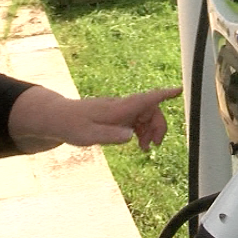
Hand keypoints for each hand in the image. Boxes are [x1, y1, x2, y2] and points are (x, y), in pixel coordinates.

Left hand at [9, 85, 182, 152]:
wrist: (59, 118)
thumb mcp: (88, 136)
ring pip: (145, 115)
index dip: (163, 94)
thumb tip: (131, 135)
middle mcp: (121, 106)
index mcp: (117, 109)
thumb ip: (110, 135)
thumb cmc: (72, 127)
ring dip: (150, 130)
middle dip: (158, 125)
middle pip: (150, 109)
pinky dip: (142, 130)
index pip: (144, 99)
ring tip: (145, 148)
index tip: (178, 89)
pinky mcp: (117, 115)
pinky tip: (138, 142)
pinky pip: (137, 119)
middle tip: (154, 145)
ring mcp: (120, 110)